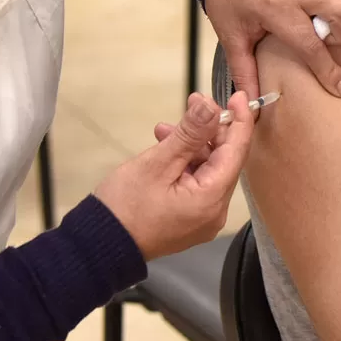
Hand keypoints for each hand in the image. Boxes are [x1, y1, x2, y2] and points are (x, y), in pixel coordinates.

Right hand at [94, 92, 255, 260]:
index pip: (236, 153)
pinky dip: (185, 164)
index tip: (238, 96)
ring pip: (208, 171)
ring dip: (192, 147)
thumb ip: (189, 134)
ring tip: (164, 130)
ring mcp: (202, 219)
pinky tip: (165, 149)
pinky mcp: (189, 220)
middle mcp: (214, 212)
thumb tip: (210, 106)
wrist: (100, 244)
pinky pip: (196, 184)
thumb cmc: (125, 206)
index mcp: (211, 200)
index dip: (239, 122)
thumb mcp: (157, 163)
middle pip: (223, 161)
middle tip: (193, 103)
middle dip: (208, 131)